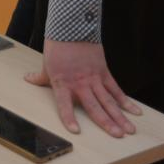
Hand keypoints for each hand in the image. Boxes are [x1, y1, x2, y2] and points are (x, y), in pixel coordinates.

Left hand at [25, 40, 141, 137]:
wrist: (71, 28)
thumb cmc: (57, 47)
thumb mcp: (46, 64)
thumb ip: (40, 76)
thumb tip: (28, 79)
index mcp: (63, 83)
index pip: (64, 104)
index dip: (69, 118)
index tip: (75, 131)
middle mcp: (80, 84)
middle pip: (95, 106)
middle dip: (106, 122)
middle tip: (117, 135)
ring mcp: (94, 78)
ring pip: (109, 101)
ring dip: (120, 116)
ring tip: (129, 130)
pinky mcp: (104, 72)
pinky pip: (116, 89)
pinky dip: (125, 100)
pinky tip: (135, 111)